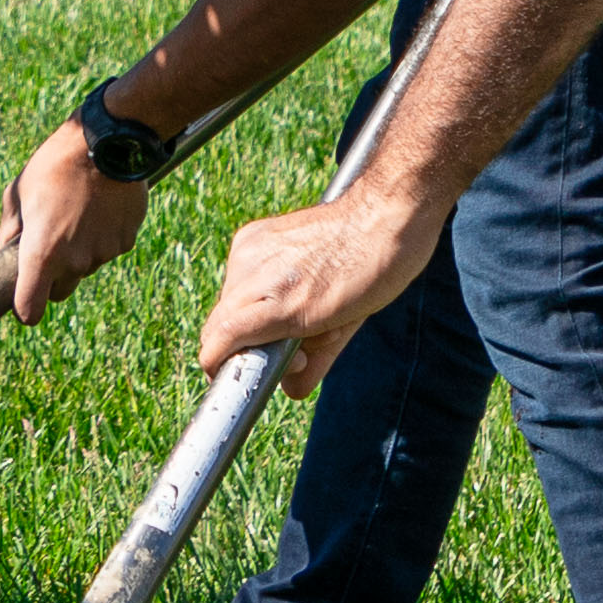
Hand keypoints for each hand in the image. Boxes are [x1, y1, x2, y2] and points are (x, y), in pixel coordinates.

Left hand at [0, 120, 152, 321]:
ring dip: (79, 253)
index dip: (24, 311)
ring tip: (76, 214)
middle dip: (53, 278)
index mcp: (42, 253)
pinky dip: (102, 238)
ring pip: (85, 268)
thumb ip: (9, 232)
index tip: (23, 304)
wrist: (106, 144)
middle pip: (60, 291)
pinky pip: (108, 250)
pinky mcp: (126, 242)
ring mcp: (103, 254)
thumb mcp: (17, 194)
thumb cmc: (53, 166)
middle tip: (50, 244)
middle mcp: (74, 262)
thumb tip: (6, 253)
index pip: (30, 309)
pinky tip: (99, 209)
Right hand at [197, 185, 452, 399]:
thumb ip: (312, 362)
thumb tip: (290, 388)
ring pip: (230, 301)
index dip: (223, 365)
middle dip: (248, 343)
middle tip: (296, 345)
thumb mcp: (345, 330)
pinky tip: (294, 282)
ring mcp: (248, 250)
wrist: (385, 214)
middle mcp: (254, 274)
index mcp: (279, 304)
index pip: (217, 342)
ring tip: (302, 308)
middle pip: (220, 325)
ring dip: (255, 315)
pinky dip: (258, 288)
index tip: (244, 373)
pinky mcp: (251, 234)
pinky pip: (239, 275)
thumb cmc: (374, 275)